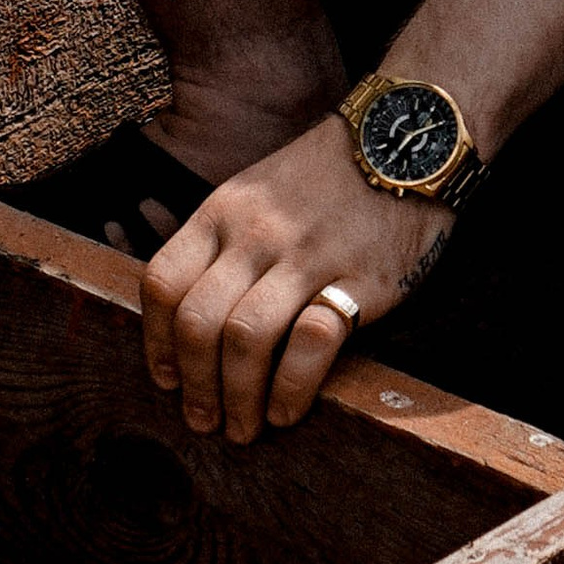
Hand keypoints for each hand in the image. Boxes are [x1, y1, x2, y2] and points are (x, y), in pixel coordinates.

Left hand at [140, 118, 454, 440]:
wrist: (407, 135)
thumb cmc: (327, 173)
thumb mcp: (258, 189)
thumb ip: (224, 241)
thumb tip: (189, 319)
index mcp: (224, 209)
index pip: (162, 283)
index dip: (156, 342)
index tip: (167, 379)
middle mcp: (257, 232)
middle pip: (198, 322)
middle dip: (195, 386)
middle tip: (203, 421)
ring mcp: (308, 254)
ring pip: (245, 338)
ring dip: (237, 398)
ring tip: (243, 428)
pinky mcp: (361, 278)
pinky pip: (310, 344)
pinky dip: (290, 389)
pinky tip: (288, 410)